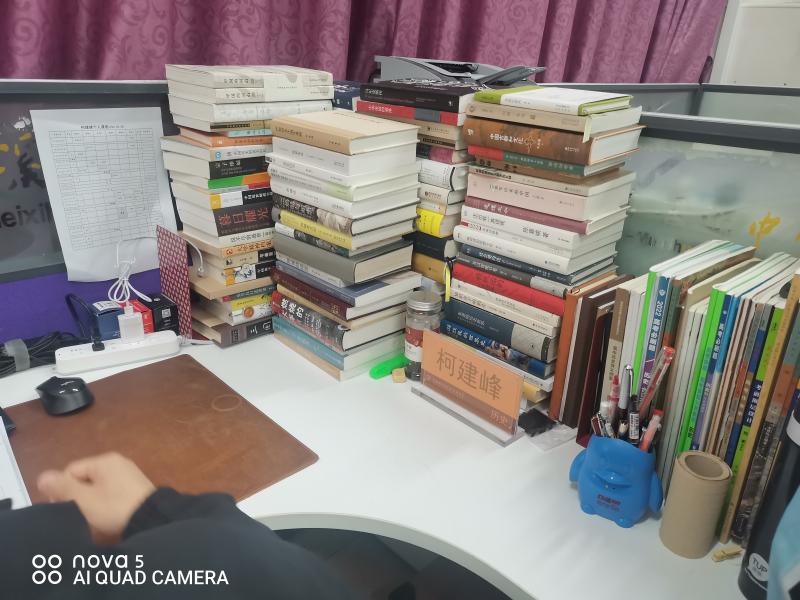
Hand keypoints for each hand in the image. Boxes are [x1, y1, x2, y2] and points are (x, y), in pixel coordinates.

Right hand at [37, 452, 155, 542]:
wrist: (152, 519)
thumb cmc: (114, 507)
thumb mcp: (84, 499)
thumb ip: (62, 488)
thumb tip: (43, 477)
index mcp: (104, 461)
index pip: (71, 470)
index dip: (62, 489)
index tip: (65, 508)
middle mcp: (118, 463)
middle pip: (85, 478)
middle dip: (77, 496)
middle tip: (78, 514)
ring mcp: (129, 475)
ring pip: (98, 487)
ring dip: (91, 501)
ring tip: (92, 518)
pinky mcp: (136, 488)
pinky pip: (112, 492)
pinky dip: (106, 503)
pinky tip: (107, 516)